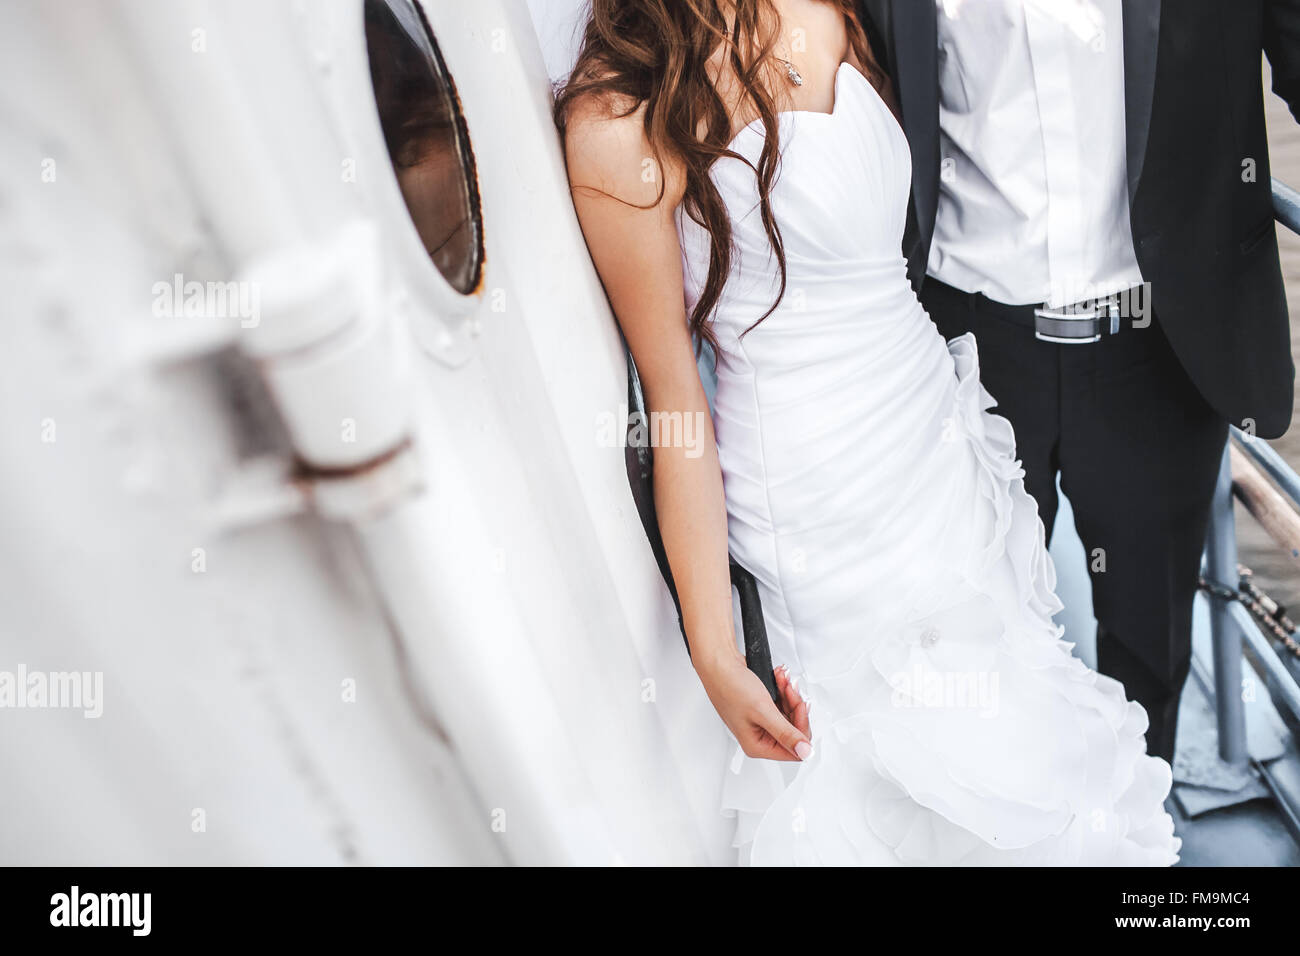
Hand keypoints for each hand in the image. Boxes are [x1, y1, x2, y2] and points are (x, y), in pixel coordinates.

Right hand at [694, 654, 811, 761]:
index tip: (801, 707)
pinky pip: (783, 704)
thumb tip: (805, 753)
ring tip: (782, 682)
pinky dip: (784, 690)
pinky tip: (778, 679)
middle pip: (794, 729)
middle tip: (789, 690)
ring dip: (790, 695)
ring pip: (790, 714)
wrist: (719, 664)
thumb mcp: (763, 711)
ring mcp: (761, 722)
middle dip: (795, 706)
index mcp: (757, 746)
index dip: (802, 728)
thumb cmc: (730, 687)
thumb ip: (786, 733)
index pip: (794, 750)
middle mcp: (760, 737)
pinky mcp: (762, 709)